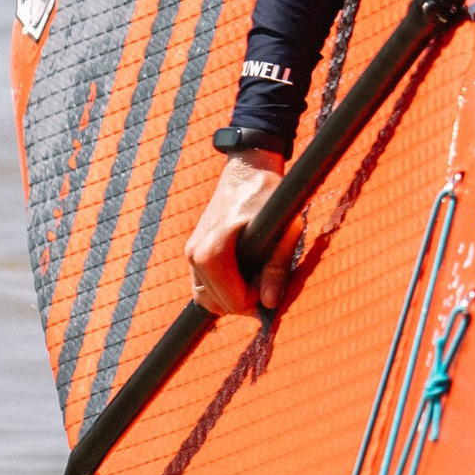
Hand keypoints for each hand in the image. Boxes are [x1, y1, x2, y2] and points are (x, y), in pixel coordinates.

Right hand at [184, 147, 290, 315]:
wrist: (248, 170)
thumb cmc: (268, 197)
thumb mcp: (284, 231)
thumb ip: (277, 269)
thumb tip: (270, 303)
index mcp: (213, 251)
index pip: (230, 301)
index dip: (254, 302)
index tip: (269, 285)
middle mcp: (195, 253)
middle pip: (215, 304)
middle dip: (242, 301)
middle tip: (264, 283)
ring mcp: (190, 252)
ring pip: (205, 298)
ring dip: (230, 297)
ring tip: (254, 279)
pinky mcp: (192, 250)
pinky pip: (202, 285)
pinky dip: (221, 288)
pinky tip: (243, 274)